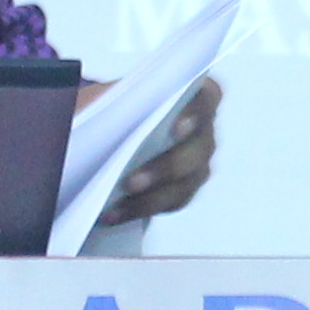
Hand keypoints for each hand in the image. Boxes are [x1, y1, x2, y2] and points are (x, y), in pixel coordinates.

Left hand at [92, 74, 224, 226]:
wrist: (101, 136)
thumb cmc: (109, 110)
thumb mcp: (104, 99)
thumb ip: (109, 102)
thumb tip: (101, 116)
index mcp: (189, 95)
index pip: (208, 97)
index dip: (198, 112)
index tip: (175, 128)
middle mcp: (201, 129)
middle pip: (199, 148)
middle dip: (165, 168)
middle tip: (131, 181)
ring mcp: (195, 161)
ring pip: (187, 182)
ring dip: (152, 196)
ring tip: (117, 203)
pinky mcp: (183, 188)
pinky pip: (171, 202)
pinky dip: (141, 209)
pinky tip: (113, 213)